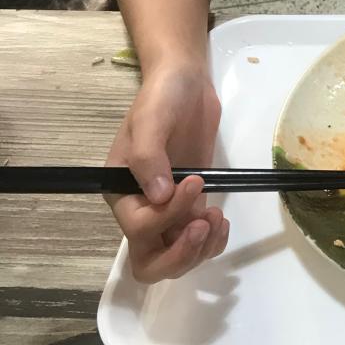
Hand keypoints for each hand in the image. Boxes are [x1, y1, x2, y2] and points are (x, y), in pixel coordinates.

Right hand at [106, 65, 227, 281]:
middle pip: (150, 261)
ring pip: (176, 256)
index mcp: (121, 192)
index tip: (194, 181)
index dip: (168, 215)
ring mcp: (169, 208)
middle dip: (178, 255)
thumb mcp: (150, 120)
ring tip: (218, 219)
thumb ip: (148, 156)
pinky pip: (197, 238)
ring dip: (199, 249)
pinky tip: (222, 221)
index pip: (138, 228)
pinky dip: (211, 240)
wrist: (186, 83)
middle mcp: (141, 207)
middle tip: (204, 225)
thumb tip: (158, 197)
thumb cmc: (162, 97)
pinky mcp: (192, 202)